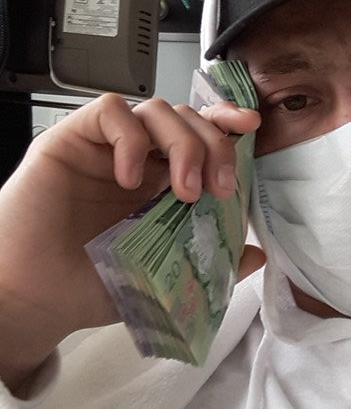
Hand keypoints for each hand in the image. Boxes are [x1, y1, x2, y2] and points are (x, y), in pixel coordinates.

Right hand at [0, 93, 262, 390]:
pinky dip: (130, 138)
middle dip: (214, 145)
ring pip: (156, 109)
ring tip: (183, 191)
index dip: (227, 123)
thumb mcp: (165, 277)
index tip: (252, 128)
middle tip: (218, 188)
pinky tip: (129, 179)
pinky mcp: (71, 140)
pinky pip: (109, 111)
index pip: (201, 134)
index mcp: (161, 181)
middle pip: (187, 118)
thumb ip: (211, 261)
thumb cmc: (89, 286)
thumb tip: (257, 254)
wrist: (35, 299)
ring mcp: (105, 147)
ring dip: (182, 143)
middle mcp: (137, 158)